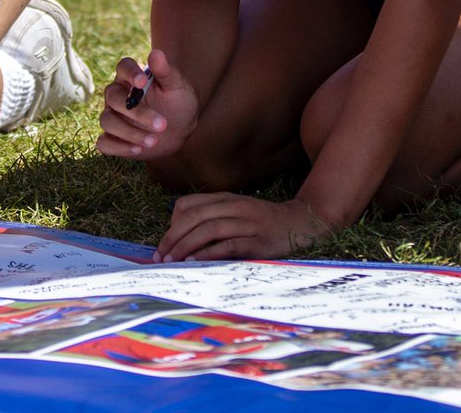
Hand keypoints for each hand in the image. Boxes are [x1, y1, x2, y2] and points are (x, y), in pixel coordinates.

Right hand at [96, 49, 199, 160]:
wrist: (180, 130)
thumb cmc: (178, 103)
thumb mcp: (177, 87)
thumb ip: (166, 71)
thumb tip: (156, 53)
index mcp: (131, 77)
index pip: (123, 67)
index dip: (130, 73)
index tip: (142, 82)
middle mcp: (117, 94)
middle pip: (113, 97)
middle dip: (137, 112)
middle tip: (162, 124)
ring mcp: (112, 116)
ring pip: (107, 120)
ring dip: (129, 132)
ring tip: (154, 141)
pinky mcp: (113, 138)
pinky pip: (104, 143)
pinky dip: (118, 148)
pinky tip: (137, 151)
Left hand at [155, 193, 332, 262]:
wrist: (299, 222)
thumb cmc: (261, 221)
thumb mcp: (235, 211)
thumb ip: (212, 218)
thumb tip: (182, 238)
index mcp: (224, 198)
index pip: (188, 205)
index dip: (171, 224)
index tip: (163, 244)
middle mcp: (234, 206)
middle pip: (194, 217)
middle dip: (173, 238)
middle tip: (161, 257)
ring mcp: (247, 223)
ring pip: (209, 229)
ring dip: (186, 245)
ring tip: (173, 262)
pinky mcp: (258, 241)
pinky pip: (229, 245)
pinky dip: (209, 252)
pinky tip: (196, 261)